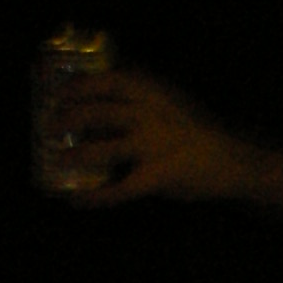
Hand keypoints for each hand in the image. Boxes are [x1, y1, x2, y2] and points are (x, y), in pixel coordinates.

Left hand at [65, 68, 254, 209]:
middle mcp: (149, 114)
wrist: (231, 160)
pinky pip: (121, 188)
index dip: (78, 86)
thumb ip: (137, 100)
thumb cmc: (194, 131)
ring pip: (103, 149)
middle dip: (67, 119)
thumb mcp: (167, 102)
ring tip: (58, 161)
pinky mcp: (159, 176)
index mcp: (151, 91)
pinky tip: (80, 200)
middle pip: (97, 112)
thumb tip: (94, 107)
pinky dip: (97, 196)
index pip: (106, 81)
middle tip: (50, 126)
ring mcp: (154, 145)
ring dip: (75, 156)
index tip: (59, 92)